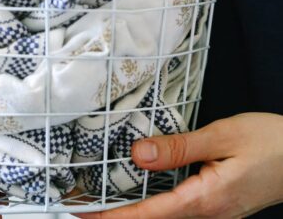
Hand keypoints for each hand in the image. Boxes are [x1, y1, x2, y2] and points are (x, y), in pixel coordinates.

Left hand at [76, 113, 282, 217]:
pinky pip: (179, 211)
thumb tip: (138, 154)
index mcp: (206, 199)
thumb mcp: (222, 136)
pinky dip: (153, 208)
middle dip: (117, 218)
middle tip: (84, 209)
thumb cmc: (269, 142)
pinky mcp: (218, 205)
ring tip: (103, 204)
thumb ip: (179, 147)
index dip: (115, 218)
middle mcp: (208, 214)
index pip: (150, 215)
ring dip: (134, 214)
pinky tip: (142, 197)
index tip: (84, 216)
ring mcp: (214, 213)